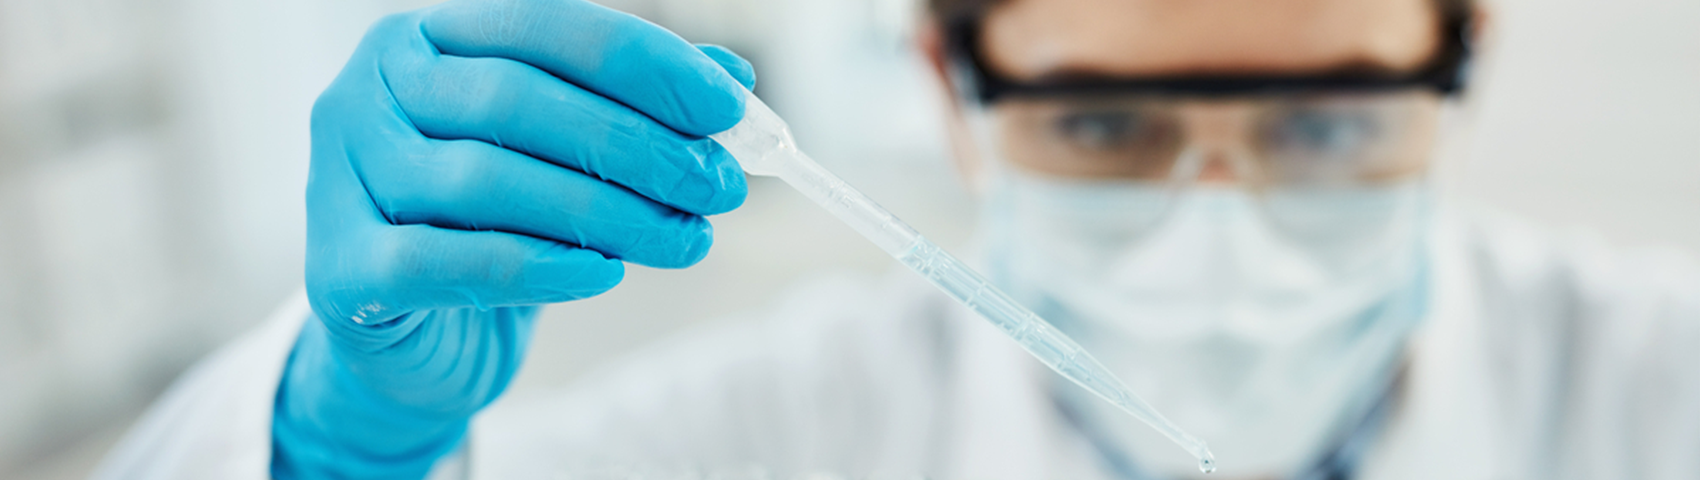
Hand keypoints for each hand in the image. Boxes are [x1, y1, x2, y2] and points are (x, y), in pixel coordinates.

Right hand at [272, 0, 754, 476]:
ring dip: (603, 211)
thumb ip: (635, 109)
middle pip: (514, 101)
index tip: (728, 108)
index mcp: (425, 39)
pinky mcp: (337, 270)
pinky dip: (533, 265)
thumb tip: (733, 80)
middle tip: (716, 186)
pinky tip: (601, 273)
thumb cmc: (494, 228)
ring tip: (684, 237)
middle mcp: (366, 93)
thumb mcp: (565, 157)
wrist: (416, 341)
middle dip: (635, 143)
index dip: (645, 63)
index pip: (546, 26)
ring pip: (483, 180)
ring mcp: (337, 179)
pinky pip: (442, 260)